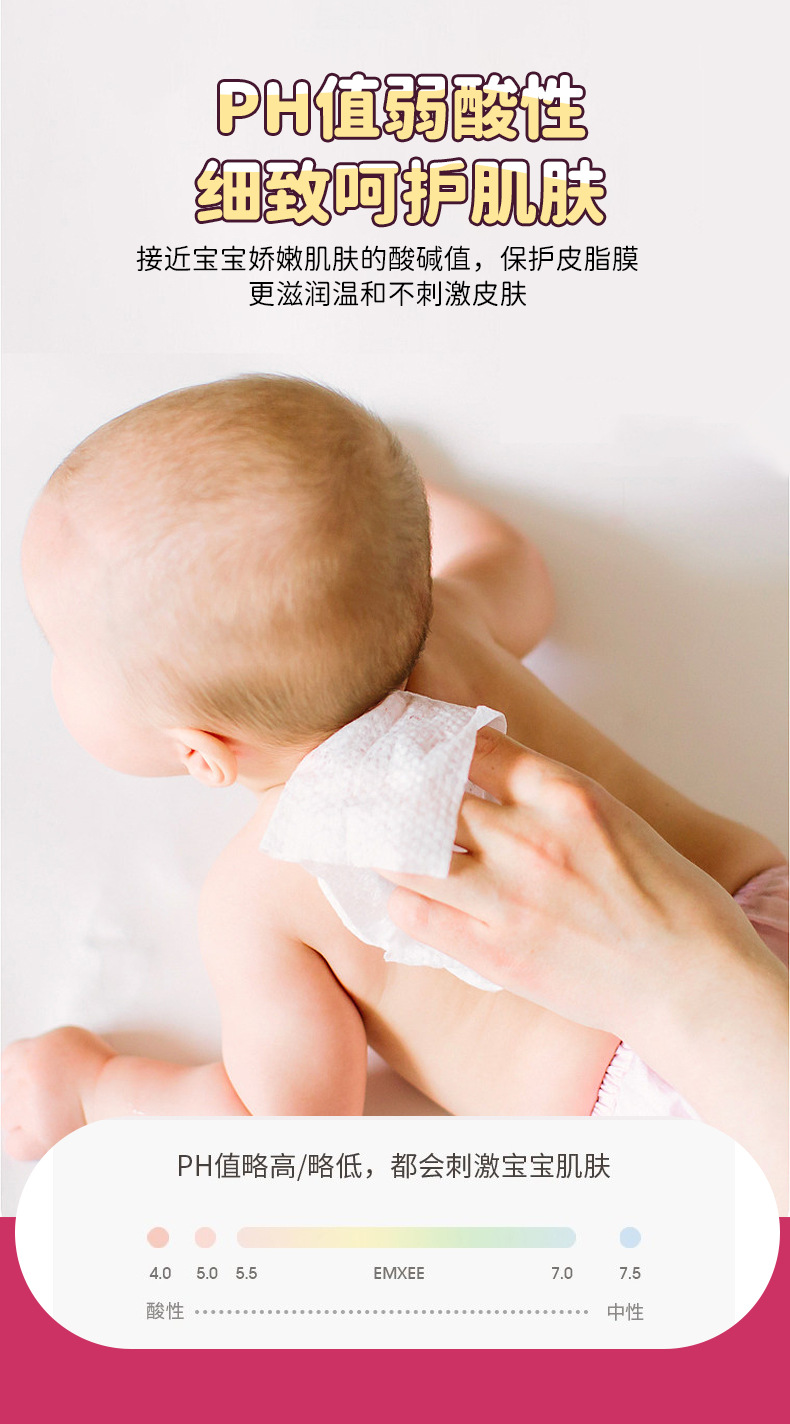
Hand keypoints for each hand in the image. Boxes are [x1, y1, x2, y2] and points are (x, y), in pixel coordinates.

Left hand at [2, 1026, 114, 1159]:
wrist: (116, 1095)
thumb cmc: (103, 1068)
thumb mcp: (72, 1039)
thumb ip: (44, 1049)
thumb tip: (34, 1063)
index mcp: (33, 1052)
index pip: (9, 1060)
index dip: (22, 1069)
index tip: (35, 1076)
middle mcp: (22, 1079)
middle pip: (8, 1087)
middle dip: (26, 1092)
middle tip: (53, 1096)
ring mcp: (24, 1111)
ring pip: (8, 1116)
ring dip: (25, 1116)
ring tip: (54, 1114)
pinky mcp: (33, 1140)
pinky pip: (14, 1143)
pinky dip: (26, 1142)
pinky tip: (45, 1133)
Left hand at [385, 728, 781, 1040]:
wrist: (692, 981)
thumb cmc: (667, 899)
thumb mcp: (612, 816)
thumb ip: (546, 796)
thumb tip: (487, 777)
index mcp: (562, 792)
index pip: (468, 746)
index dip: (431, 746)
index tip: (409, 750)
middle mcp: (526, 836)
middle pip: (424, 795)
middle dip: (393, 792)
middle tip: (367, 793)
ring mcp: (505, 895)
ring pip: (404, 854)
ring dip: (384, 847)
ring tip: (376, 845)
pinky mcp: (493, 951)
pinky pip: (414, 913)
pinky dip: (402, 900)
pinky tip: (408, 897)